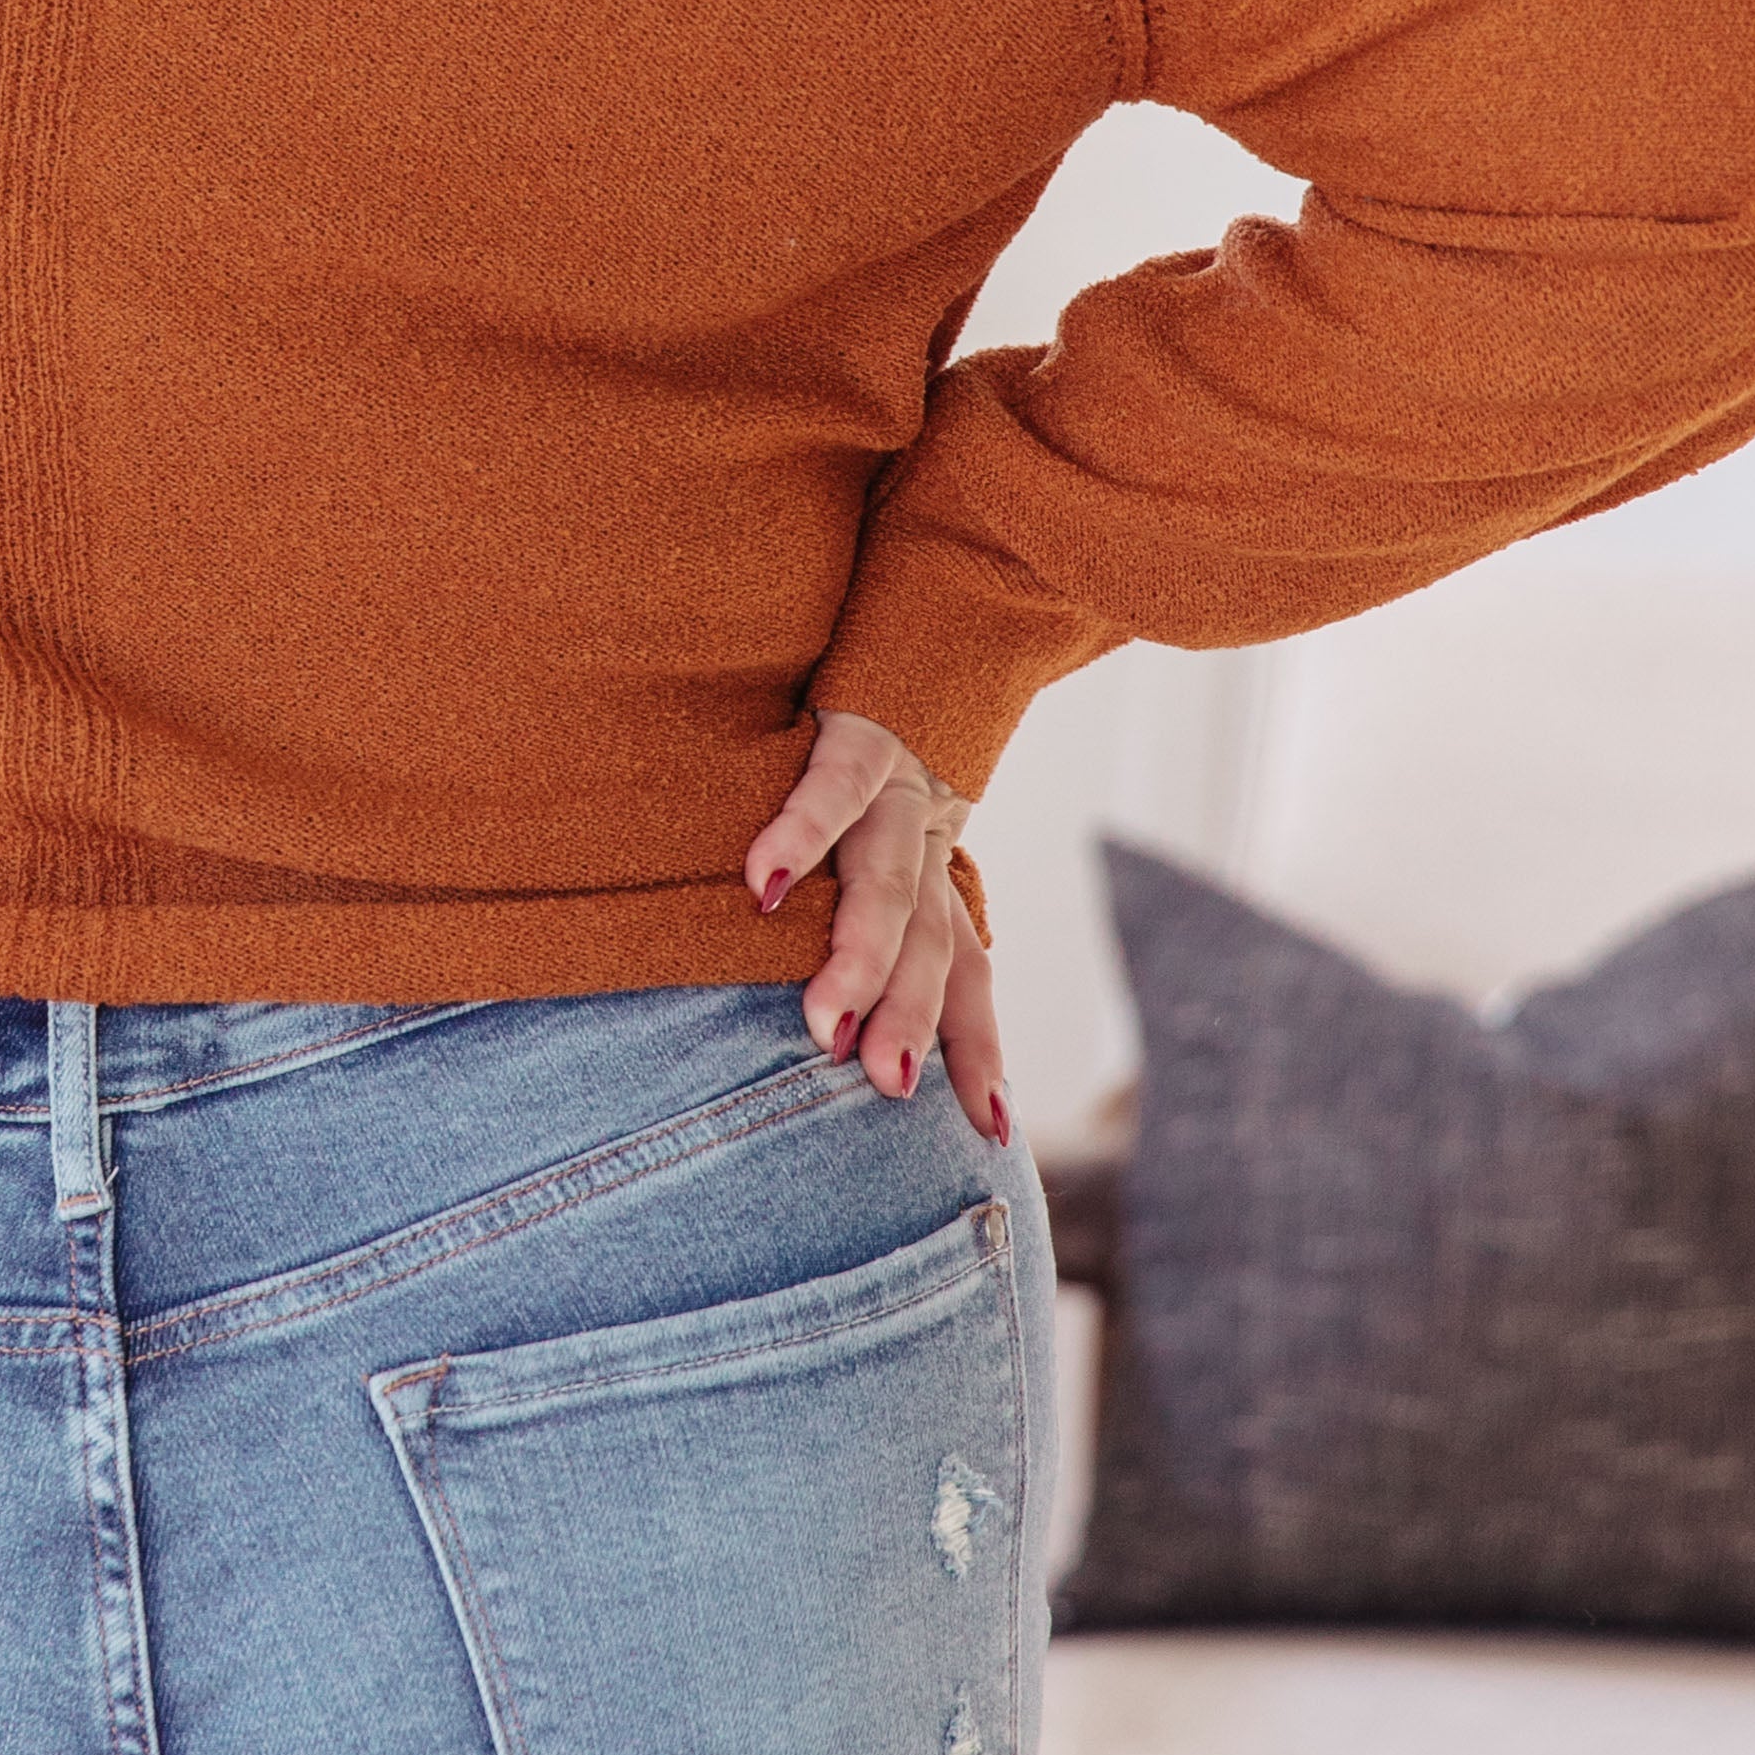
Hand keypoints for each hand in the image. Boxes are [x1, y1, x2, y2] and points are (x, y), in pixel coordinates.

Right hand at [742, 709, 1009, 1137]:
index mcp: (936, 878)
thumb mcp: (896, 845)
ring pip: (889, 886)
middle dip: (908, 1018)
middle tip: (883, 1086)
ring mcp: (896, 795)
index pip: (967, 977)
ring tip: (826, 1024)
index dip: (980, 1052)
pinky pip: (829, 791)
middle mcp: (926, 846)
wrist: (925, 620)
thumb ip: (886, 924)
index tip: (992, 1134)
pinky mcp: (856, 738)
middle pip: (930, 945)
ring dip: (860, 957)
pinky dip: (799, 837)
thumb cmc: (884, 759)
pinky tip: (762, 886)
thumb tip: (847, 1034)